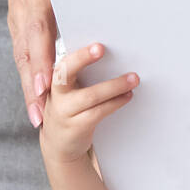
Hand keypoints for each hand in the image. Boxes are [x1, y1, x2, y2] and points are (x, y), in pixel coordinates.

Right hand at [4, 0, 122, 127]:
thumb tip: (121, 16)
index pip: (54, 29)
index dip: (53, 58)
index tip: (55, 82)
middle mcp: (34, 3)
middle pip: (33, 49)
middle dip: (36, 83)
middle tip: (41, 115)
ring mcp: (20, 8)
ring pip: (23, 52)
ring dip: (28, 84)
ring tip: (35, 114)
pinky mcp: (16, 10)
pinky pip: (19, 45)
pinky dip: (25, 69)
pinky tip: (33, 89)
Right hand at [38, 42, 136, 163]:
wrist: (60, 144)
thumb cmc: (70, 110)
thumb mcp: (69, 91)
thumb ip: (81, 75)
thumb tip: (115, 56)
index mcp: (55, 80)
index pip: (63, 62)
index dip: (79, 54)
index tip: (98, 45)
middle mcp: (56, 94)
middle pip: (65, 73)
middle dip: (83, 58)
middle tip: (102, 49)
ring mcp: (64, 112)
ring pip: (90, 95)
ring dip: (114, 85)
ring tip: (133, 79)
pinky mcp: (76, 127)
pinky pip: (98, 112)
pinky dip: (116, 102)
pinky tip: (127, 96)